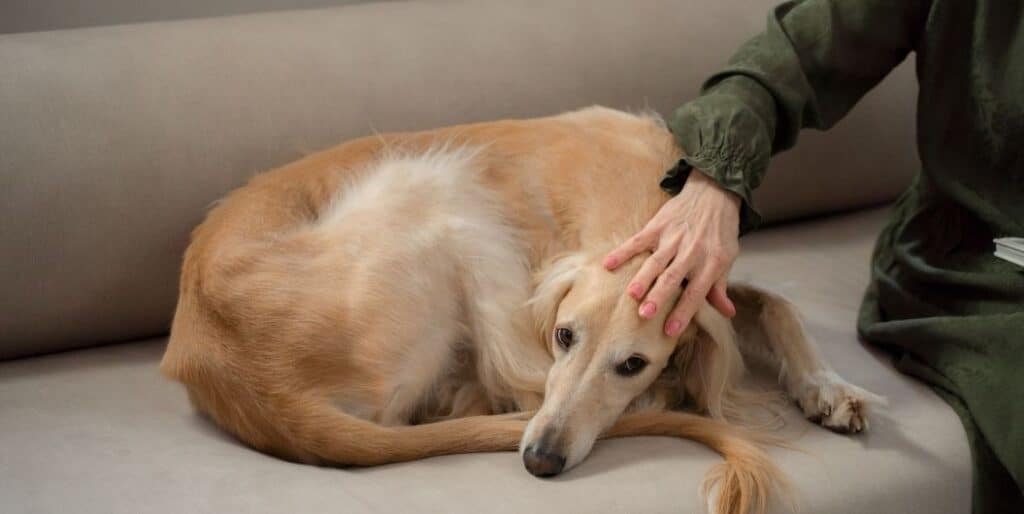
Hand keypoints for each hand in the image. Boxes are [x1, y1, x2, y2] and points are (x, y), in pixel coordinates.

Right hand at [602, 169, 740, 336]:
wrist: (714, 194)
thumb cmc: (720, 232)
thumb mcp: (727, 258)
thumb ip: (720, 287)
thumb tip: (727, 313)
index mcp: (711, 263)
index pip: (696, 292)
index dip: (683, 312)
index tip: (670, 330)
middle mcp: (692, 251)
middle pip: (673, 277)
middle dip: (659, 296)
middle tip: (646, 314)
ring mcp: (673, 237)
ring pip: (656, 261)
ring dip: (643, 277)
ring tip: (632, 294)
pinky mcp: (658, 226)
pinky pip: (637, 240)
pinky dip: (622, 252)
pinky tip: (608, 264)